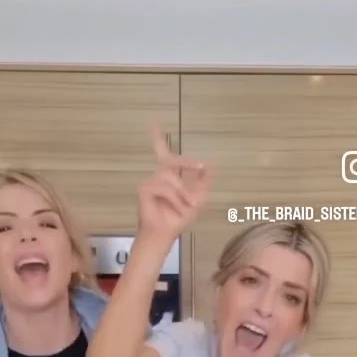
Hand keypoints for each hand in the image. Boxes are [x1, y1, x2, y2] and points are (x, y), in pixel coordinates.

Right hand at [136, 126, 209, 248]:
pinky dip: (175, 199)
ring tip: (188, 205)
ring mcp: (148, 182)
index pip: (162, 152)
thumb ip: (204, 182)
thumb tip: (212, 165)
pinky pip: (165, 188)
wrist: (166, 234)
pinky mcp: (144, 190)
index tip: (153, 122)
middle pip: (172, 160)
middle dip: (187, 163)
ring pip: (170, 177)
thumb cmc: (178, 218)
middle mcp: (157, 176)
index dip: (157, 138)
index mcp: (168, 176)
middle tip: (201, 166)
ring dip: (183, 192)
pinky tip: (178, 208)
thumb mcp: (198, 199)